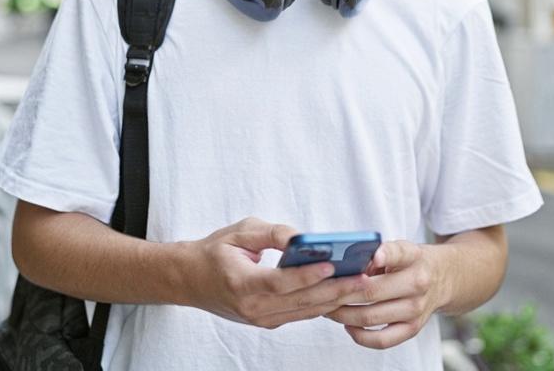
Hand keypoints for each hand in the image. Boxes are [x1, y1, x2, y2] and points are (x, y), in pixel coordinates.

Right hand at [180, 218, 375, 328]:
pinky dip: (322, 304)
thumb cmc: (215, 252)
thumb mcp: (240, 231)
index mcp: (241, 283)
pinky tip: (343, 291)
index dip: (308, 275)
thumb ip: (272, 233)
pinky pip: (300, 314)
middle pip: (301, 301)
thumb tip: (301, 237)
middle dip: (336, 289)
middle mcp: (252, 307)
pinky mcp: (267, 322)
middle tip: (363, 277)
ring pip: (305, 311)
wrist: (191, 280)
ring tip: (361, 284)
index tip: (333, 264)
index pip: (281, 282)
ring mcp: (260, 319)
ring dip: (335, 299)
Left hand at [322, 240, 447, 348]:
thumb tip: (342, 271)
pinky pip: (382, 340)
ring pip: (370, 317)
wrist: (443, 278)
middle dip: (341, 293)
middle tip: (323, 291)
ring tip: (329, 308)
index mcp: (413, 256)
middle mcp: (418, 283)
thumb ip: (373, 255)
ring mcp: (417, 308)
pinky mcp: (414, 328)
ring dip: (343, 315)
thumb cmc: (410, 262)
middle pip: (372, 291)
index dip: (385, 255)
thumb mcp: (398, 249)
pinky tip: (348, 326)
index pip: (399, 253)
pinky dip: (360, 336)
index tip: (373, 256)